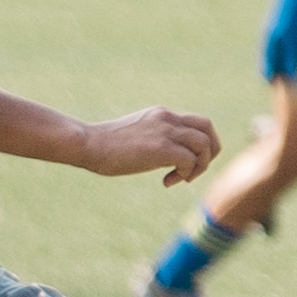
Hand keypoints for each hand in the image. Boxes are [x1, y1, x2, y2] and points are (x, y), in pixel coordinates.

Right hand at [78, 105, 220, 186]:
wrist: (87, 144)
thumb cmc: (106, 146)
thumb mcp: (138, 135)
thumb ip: (156, 138)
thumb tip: (170, 156)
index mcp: (162, 114)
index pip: (198, 122)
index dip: (200, 143)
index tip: (186, 161)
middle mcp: (167, 118)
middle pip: (208, 129)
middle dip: (209, 152)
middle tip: (193, 170)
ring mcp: (165, 131)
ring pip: (204, 145)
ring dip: (199, 166)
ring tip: (181, 178)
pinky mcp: (160, 147)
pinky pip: (190, 160)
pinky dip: (185, 174)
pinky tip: (166, 182)